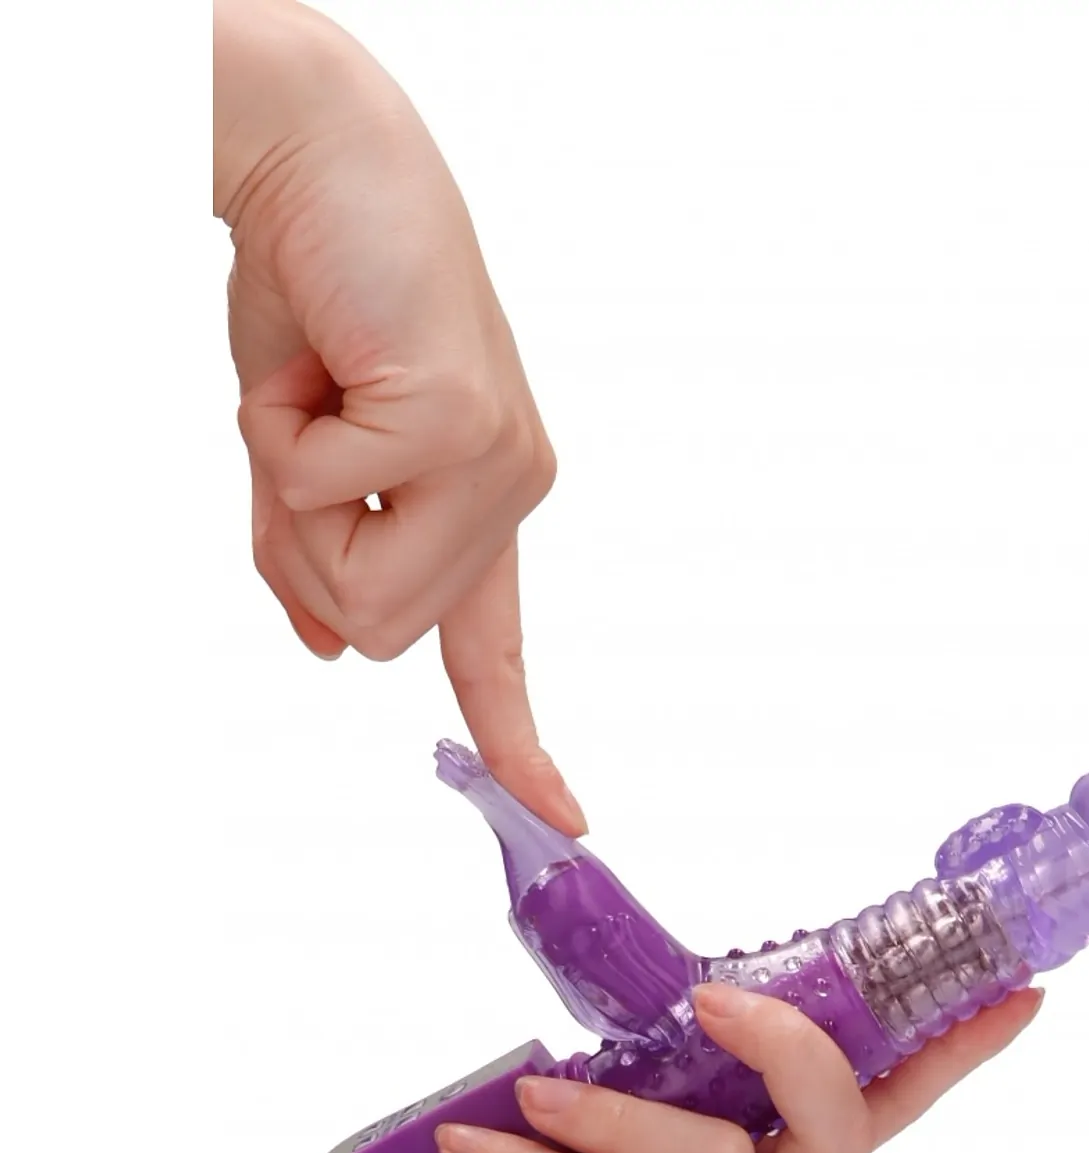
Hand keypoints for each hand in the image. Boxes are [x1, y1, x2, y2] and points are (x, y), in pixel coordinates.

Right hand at [213, 0, 582, 832]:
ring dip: (297, 502)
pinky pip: (333, 493)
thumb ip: (315, 554)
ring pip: (371, 591)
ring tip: (314, 395)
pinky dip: (283, 432)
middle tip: (303, 440)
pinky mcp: (462, 420)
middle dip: (311, 557)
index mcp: (477, 502)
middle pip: (391, 633)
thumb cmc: (311, 303)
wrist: (311, 160)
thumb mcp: (294, 456)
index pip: (496, 643)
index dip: (521, 736)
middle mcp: (506, 488)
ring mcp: (498, 459)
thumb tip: (329, 649)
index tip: (564, 816)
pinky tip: (318, 359)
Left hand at [213, 982, 1042, 1152]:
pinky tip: (469, 1144)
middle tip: (714, 1001)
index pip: (888, 1105)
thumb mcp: (615, 1122)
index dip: (958, 1051)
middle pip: (836, 1132)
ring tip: (534, 1091)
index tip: (1023, 991)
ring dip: (619, 1112)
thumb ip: (663, 1065)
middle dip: (791, 1048)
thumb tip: (679, 979)